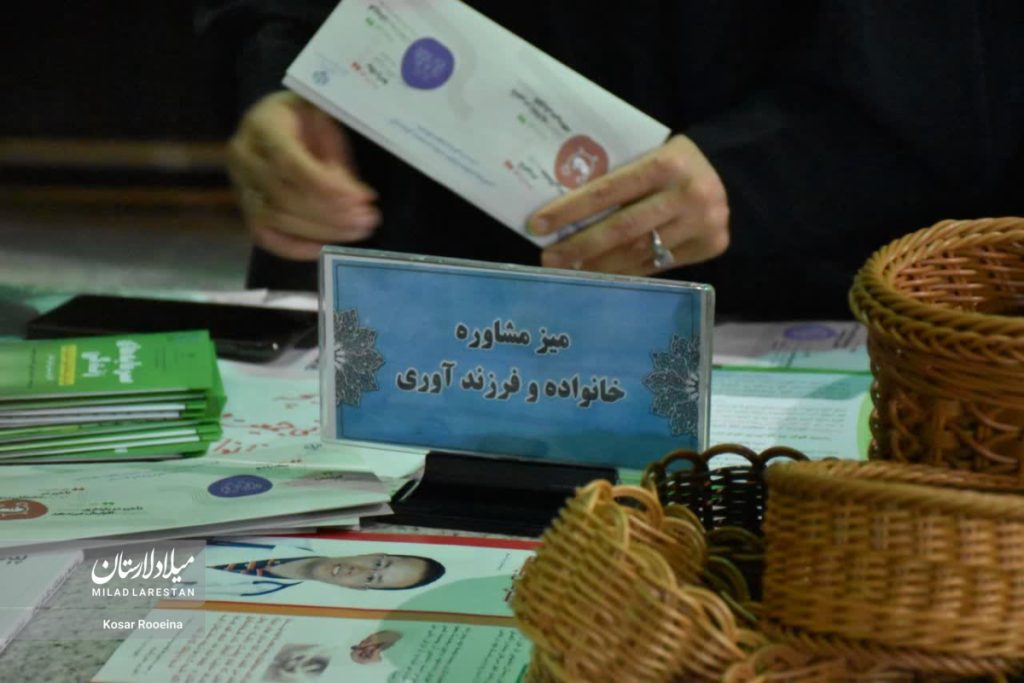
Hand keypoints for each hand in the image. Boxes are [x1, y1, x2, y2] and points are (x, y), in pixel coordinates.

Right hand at [227, 91, 379, 259]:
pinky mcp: (246, 207)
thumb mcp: (328, 126)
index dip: (327, 186)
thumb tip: (361, 200)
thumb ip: (339, 162)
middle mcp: (243, 156)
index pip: (290, 163)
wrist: (279, 120)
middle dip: (331, 213)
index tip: (361, 199)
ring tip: (357, 230)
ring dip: (321, 230)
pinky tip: (326, 247)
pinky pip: (265, 236)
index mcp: (263, 125)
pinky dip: (296, 247)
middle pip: (284, 196)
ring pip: (276, 219)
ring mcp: (240, 185)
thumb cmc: (308, 119)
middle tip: (368, 219)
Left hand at [530, 135, 729, 274]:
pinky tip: (603, 273)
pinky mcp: (710, 246)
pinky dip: (626, 269)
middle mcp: (686, 195)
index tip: (538, 225)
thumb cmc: (673, 161)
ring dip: (600, 265)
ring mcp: (702, 224)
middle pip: (621, 228)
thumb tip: (564, 211)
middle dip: (579, 246)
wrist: (733, 169)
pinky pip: (658, 265)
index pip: (607, 190)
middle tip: (549, 259)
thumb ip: (616, 177)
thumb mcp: (648, 155)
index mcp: (665, 163)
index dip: (569, 210)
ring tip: (571, 270)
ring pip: (639, 252)